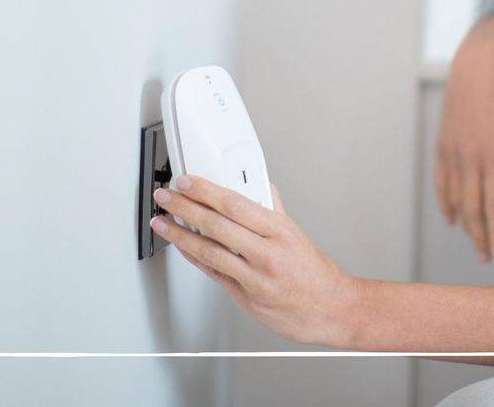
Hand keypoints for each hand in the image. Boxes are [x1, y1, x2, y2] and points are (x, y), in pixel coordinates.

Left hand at [150, 176, 360, 348]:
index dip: (207, 190)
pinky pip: (213, 272)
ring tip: (162, 221)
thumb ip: (274, 210)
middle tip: (166, 196)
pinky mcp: (244, 297)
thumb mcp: (298, 234)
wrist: (331, 311)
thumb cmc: (317, 275)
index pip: (237, 203)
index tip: (189, 181)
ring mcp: (254, 277)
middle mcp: (267, 253)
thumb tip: (260, 187)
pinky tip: (181, 245)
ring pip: (209, 250)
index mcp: (281, 231)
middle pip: (217, 225)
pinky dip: (193, 257)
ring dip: (179, 234)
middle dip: (185, 207)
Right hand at [436, 21, 493, 263]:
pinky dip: (446, 203)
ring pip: (455, 199)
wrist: (475, 66)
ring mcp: (453, 153)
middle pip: (472, 208)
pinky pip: (442, 183)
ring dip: (465, 225)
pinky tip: (452, 219)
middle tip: (488, 259)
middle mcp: (469, 157)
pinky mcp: (443, 147)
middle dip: (481, 237)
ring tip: (475, 244)